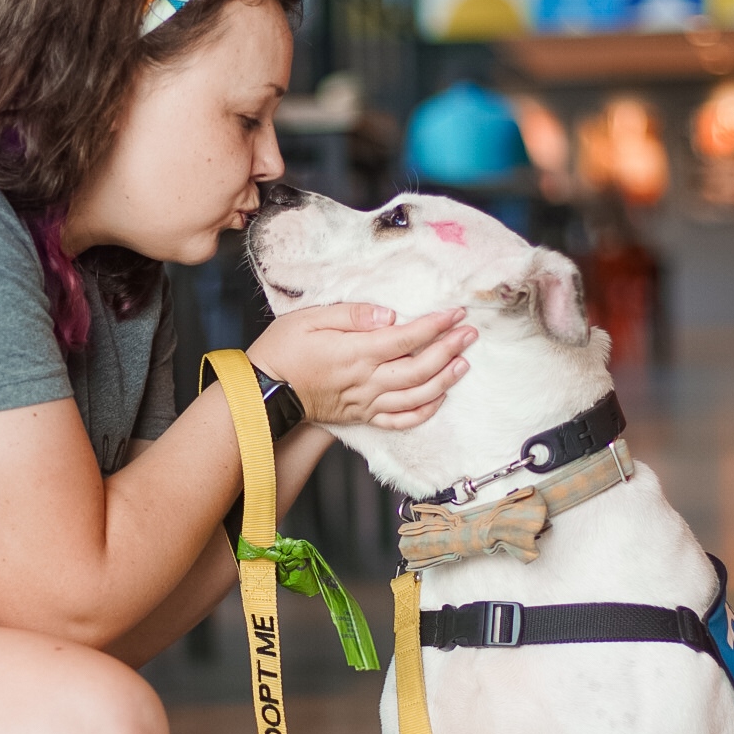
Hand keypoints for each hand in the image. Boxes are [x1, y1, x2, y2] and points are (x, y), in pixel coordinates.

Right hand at [247, 304, 476, 429]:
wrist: (263, 391)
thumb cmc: (283, 351)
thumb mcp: (310, 318)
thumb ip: (352, 315)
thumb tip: (389, 315)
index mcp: (356, 353)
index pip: (407, 338)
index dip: (436, 326)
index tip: (456, 313)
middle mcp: (366, 381)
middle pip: (420, 368)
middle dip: (449, 350)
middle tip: (469, 334)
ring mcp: (366, 402)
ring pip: (416, 396)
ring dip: (444, 381)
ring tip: (463, 363)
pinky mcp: (361, 417)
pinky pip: (399, 420)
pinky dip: (423, 412)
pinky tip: (438, 399)